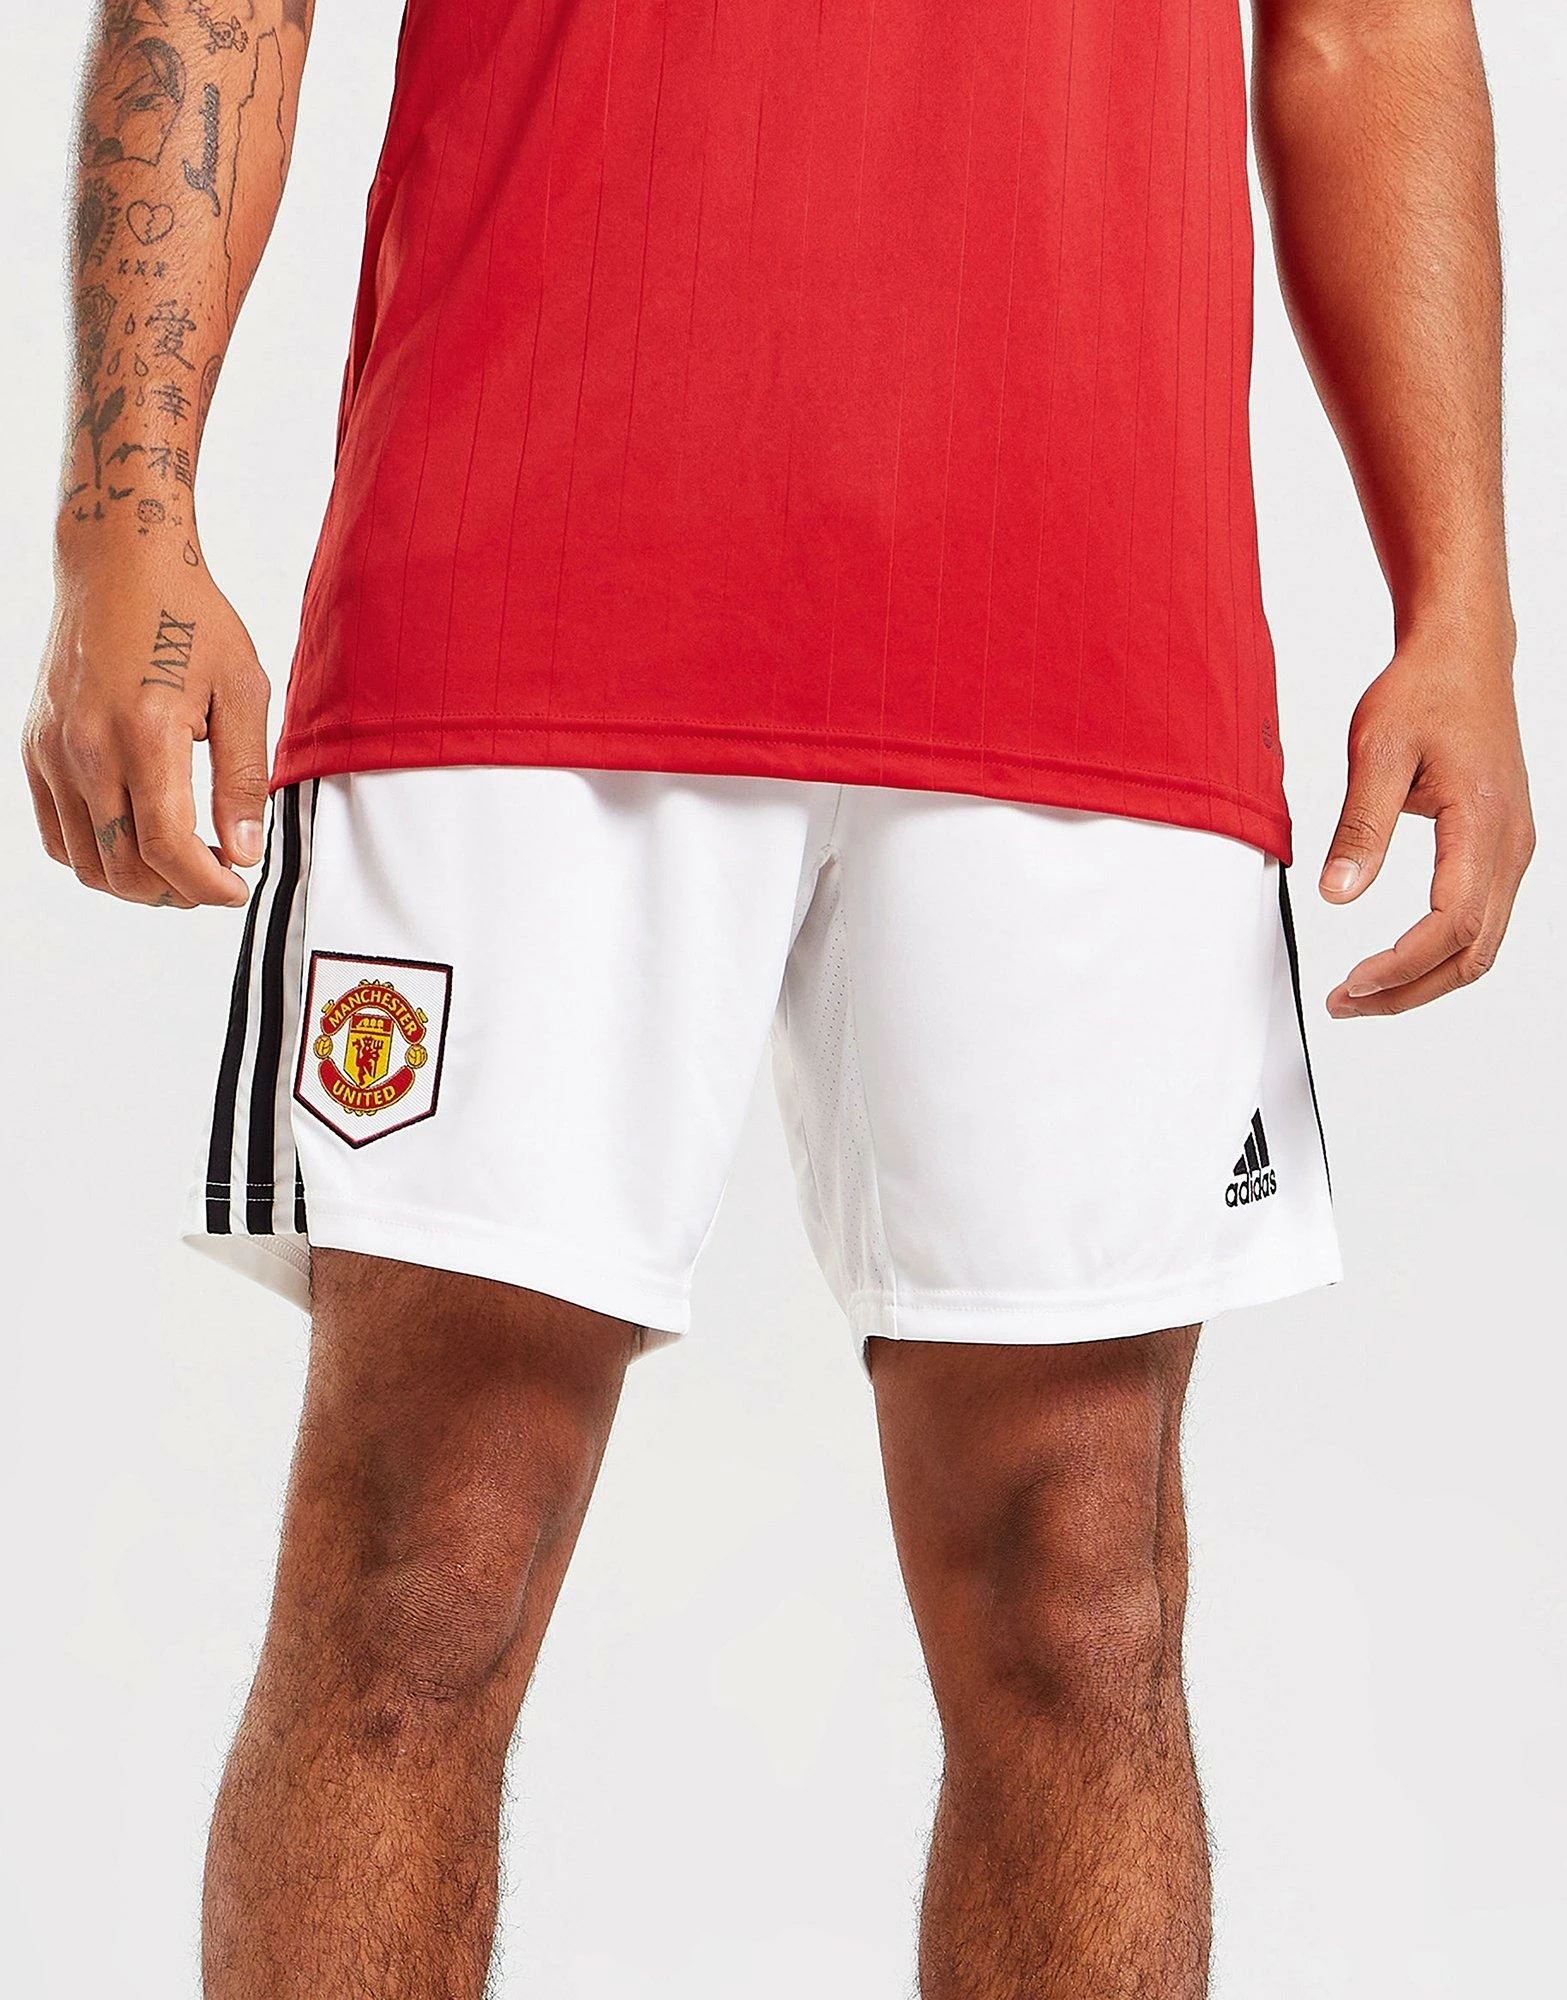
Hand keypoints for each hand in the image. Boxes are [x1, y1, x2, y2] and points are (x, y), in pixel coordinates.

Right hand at [23, 538, 268, 908]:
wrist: (118, 563)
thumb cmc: (189, 618)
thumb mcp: (243, 691)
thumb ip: (242, 778)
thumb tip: (243, 852)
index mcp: (145, 733)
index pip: (167, 848)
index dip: (207, 886)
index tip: (237, 888)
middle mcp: (88, 748)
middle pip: (124, 867)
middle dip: (177, 892)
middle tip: (215, 880)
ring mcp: (53, 751)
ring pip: (86, 860)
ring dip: (136, 882)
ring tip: (180, 868)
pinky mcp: (35, 748)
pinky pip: (57, 832)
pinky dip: (96, 856)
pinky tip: (136, 842)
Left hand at [1320, 618, 1533, 1016]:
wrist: (1462, 657)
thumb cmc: (1423, 692)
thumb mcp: (1375, 752)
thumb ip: (1360, 827)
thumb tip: (1339, 894)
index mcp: (1483, 820)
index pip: (1453, 922)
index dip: (1403, 964)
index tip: (1352, 984)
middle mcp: (1511, 842)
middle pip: (1474, 951)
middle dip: (1409, 990)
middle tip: (1347, 1003)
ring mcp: (1513, 847)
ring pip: (1484, 944)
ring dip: (1425, 978)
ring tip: (1363, 992)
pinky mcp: (1503, 847)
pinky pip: (1483, 919)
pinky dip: (1442, 953)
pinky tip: (1397, 960)